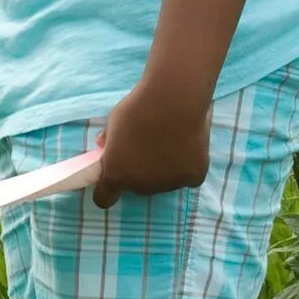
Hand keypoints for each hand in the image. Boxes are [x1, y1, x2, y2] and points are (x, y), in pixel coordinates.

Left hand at [90, 77, 213, 208]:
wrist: (173, 99)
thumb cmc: (137, 108)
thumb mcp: (112, 123)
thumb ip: (109, 140)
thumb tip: (105, 146)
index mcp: (117, 175)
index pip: (104, 198)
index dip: (107, 190)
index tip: (113, 178)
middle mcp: (142, 186)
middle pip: (138, 188)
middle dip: (139, 174)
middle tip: (146, 149)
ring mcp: (169, 184)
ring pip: (163, 183)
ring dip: (163, 170)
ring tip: (168, 142)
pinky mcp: (194, 177)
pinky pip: (187, 177)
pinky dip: (186, 165)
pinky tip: (186, 145)